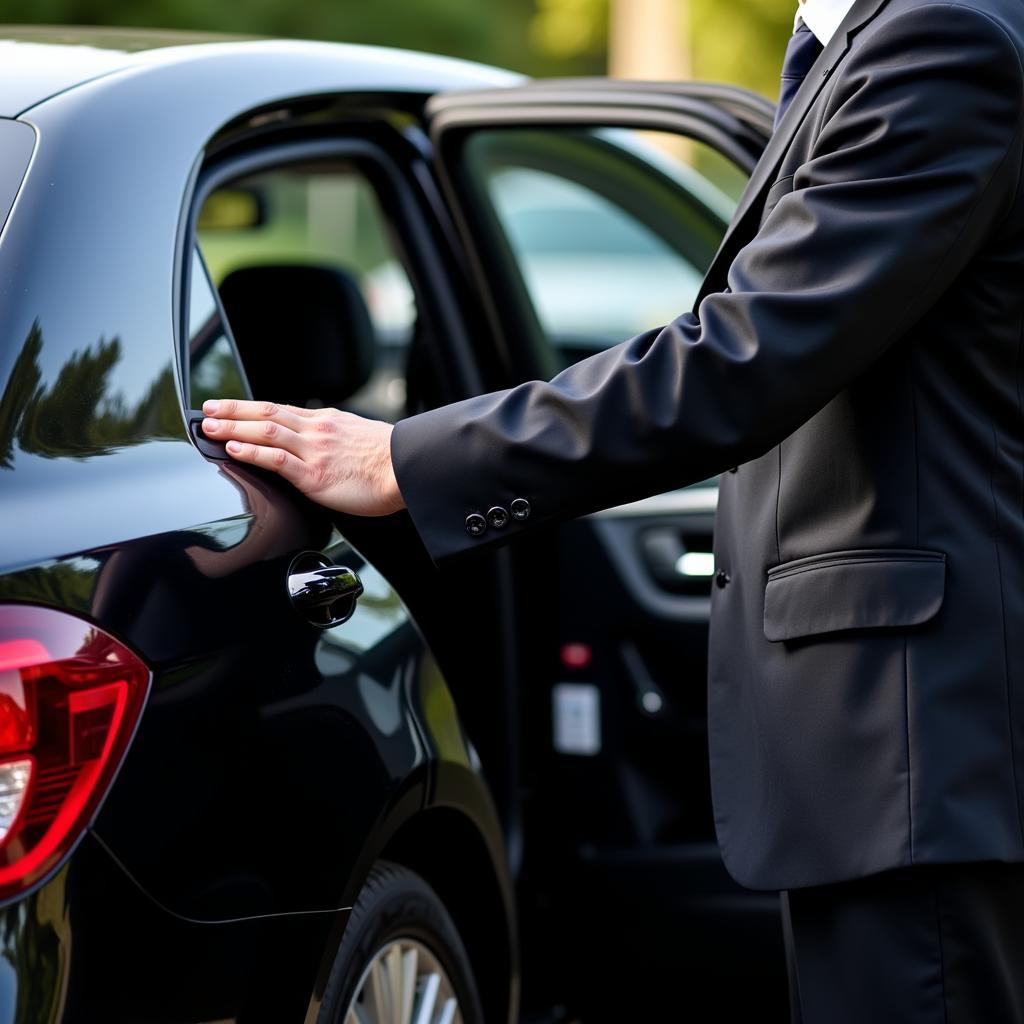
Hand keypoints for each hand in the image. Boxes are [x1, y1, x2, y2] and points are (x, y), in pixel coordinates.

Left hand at [199, 399, 405, 516]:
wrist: (406, 469)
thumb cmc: (390, 460)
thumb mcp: (357, 436)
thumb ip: (333, 438)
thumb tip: (319, 445)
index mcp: (325, 421)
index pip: (279, 410)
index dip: (249, 407)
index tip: (227, 406)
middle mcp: (316, 430)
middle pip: (265, 414)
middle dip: (232, 411)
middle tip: (206, 410)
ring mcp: (314, 451)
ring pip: (265, 432)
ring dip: (233, 428)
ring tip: (210, 428)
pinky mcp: (314, 474)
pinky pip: (276, 459)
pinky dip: (252, 452)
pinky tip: (234, 449)